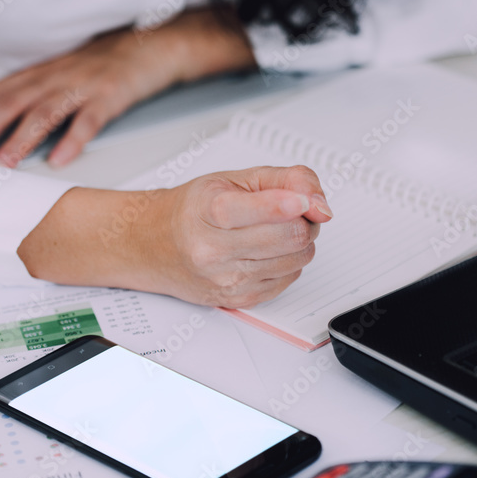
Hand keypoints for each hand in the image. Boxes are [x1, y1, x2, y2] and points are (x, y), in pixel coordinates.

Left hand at [0, 7, 256, 167]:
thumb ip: (27, 98)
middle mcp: (51, 79)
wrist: (148, 46)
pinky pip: (88, 120)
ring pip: (43, 113)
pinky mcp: (109, 96)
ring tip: (2, 163)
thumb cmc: (99, 66)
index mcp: (34, 76)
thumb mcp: (57, 76)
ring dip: (20, 138)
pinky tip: (60, 160)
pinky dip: (73, 140)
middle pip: (7, 105)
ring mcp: (80, 86)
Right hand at [152, 165, 334, 307]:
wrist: (155, 245)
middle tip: (294, 210)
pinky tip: (266, 250)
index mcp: (211, 211)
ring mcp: (228, 279)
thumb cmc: (193, 209)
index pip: (268, 210)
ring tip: (276, 229)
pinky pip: (290, 279)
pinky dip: (288, 261)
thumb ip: (287, 180)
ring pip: (297, 258)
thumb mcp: (236, 178)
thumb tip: (321, 205)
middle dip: (304, 220)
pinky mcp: (240, 299)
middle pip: (292, 236)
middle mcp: (215, 250)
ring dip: (299, 241)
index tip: (306, 200)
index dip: (297, 202)